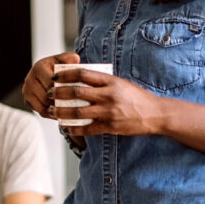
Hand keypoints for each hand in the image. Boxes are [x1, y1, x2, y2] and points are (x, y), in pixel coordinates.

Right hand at [23, 52, 78, 117]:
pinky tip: (61, 114)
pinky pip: (39, 111)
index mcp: (39, 67)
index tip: (74, 96)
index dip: (62, 90)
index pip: (51, 83)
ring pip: (42, 106)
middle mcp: (29, 79)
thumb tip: (75, 59)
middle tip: (73, 108)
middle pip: (46, 96)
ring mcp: (26, 91)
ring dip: (55, 111)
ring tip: (68, 113)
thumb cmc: (58, 67)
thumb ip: (70, 58)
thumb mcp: (64, 60)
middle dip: (59, 102)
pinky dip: (50, 115)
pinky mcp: (27, 100)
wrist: (49, 73)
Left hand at [48, 67, 167, 136]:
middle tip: (49, 94)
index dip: (65, 75)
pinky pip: (87, 129)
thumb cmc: (138, 97)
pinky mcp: (110, 127)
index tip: (55, 77)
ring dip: (62, 113)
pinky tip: (67, 128)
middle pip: (76, 92)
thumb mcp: (122, 83)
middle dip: (59, 93)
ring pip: (78, 112)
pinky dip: (74, 129)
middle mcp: (108, 95)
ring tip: (53, 112)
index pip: (82, 74)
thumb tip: (83, 78)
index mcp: (111, 81)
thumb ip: (104, 81)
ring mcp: (108, 112)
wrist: (155, 114)